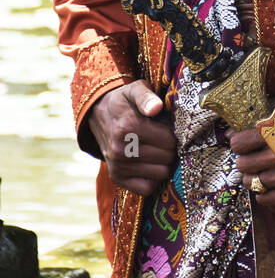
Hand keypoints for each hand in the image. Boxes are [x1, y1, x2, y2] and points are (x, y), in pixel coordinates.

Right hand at [87, 80, 175, 195]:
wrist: (98, 114)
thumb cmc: (124, 101)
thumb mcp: (135, 90)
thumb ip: (147, 97)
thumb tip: (156, 107)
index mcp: (128, 127)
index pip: (170, 141)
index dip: (173, 134)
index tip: (167, 128)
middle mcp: (121, 149)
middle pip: (167, 158)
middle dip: (170, 148)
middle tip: (162, 139)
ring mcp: (118, 166)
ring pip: (161, 174)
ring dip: (162, 163)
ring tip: (155, 149)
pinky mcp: (116, 178)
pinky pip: (147, 188)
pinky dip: (152, 178)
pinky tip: (148, 163)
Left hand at [230, 95, 274, 206]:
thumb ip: (260, 114)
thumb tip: (230, 130)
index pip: (242, 142)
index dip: (237, 143)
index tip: (239, 144)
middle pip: (245, 164)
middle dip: (242, 162)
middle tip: (245, 160)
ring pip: (256, 182)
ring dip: (251, 180)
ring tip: (254, 175)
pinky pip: (271, 199)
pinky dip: (263, 197)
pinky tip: (264, 191)